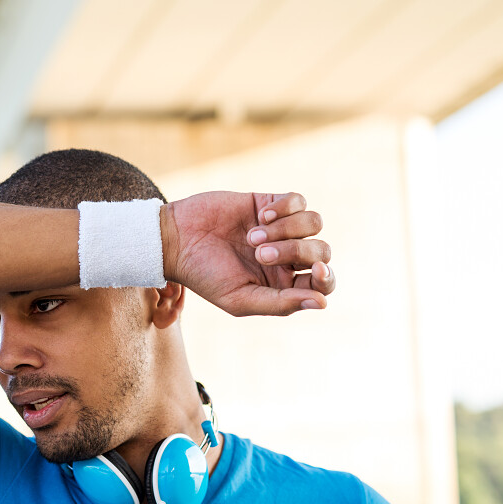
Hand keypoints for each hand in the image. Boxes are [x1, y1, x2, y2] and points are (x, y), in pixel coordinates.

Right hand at [161, 191, 334, 316]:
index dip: (326, 277)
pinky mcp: (270, 202)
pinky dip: (284, 208)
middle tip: (259, 254)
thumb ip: (281, 303)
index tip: (314, 270)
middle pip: (321, 251)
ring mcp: (281, 227)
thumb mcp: (239, 299)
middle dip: (294, 251)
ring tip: (252, 236)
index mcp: (284, 284)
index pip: (324, 283)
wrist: (176, 240)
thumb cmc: (205, 276)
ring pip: (314, 223)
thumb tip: (322, 302)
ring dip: (287, 230)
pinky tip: (259, 215)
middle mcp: (288, 256)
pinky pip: (299, 200)